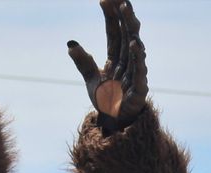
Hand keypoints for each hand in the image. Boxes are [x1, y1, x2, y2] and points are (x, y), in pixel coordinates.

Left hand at [67, 0, 147, 131]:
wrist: (113, 123)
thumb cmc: (106, 100)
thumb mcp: (91, 79)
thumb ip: (83, 61)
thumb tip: (70, 44)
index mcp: (116, 58)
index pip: (113, 32)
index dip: (110, 16)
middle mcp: (127, 62)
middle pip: (126, 33)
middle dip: (124, 15)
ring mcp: (134, 74)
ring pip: (135, 47)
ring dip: (131, 29)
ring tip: (127, 11)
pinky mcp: (139, 89)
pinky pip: (139, 72)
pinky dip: (138, 59)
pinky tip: (136, 45)